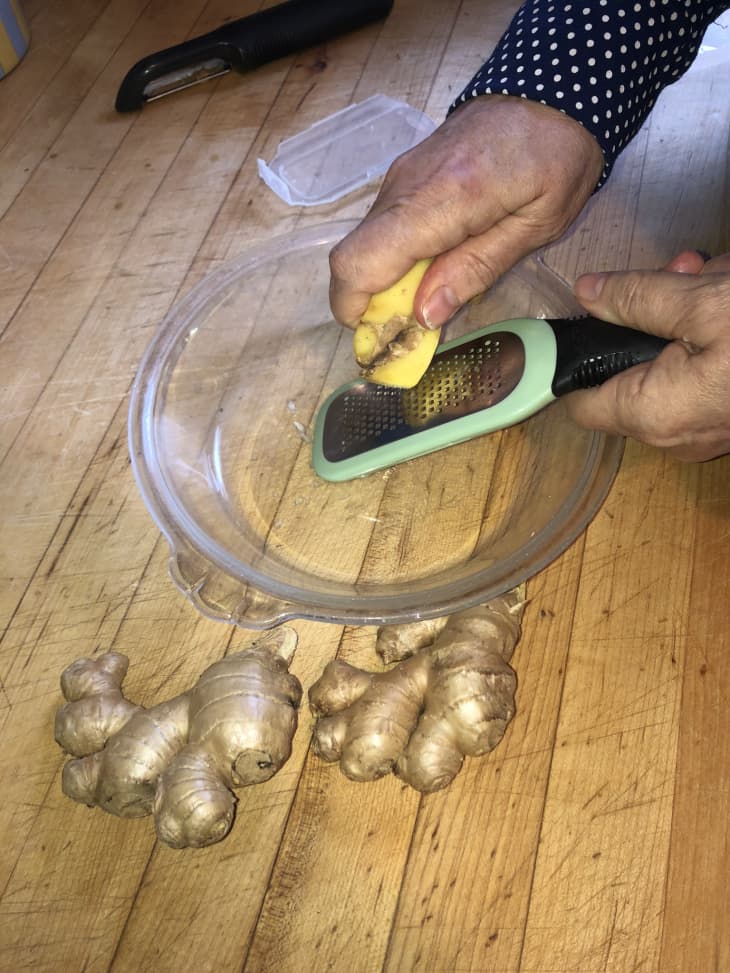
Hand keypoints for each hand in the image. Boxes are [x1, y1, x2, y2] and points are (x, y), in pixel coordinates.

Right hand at [329, 95, 603, 327]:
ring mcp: (399, 177)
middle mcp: (405, 186)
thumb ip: (477, 269)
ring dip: (383, 284)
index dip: (355, 307)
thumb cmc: (556, 157)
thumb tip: (424, 315)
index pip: (361, 260)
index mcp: (442, 200)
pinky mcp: (402, 176)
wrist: (549, 90)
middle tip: (410, 330)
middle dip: (369, 304)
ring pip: (364, 245)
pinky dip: (393, 260)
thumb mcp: (535, 226)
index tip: (383, 336)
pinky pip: (381, 230)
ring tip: (426, 300)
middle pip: (352, 257)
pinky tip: (430, 269)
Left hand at [566, 251, 729, 461]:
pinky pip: (706, 375)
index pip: (581, 403)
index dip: (575, 361)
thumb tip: (587, 293)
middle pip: (631, 375)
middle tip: (678, 272)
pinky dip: (712, 335)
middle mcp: (677, 435)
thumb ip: (635, 297)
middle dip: (647, 319)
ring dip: (685, 317)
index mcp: (653, 414)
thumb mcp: (701, 299)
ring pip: (672, 368)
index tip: (579, 320)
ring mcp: (711, 429)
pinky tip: (729, 295)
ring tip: (715, 275)